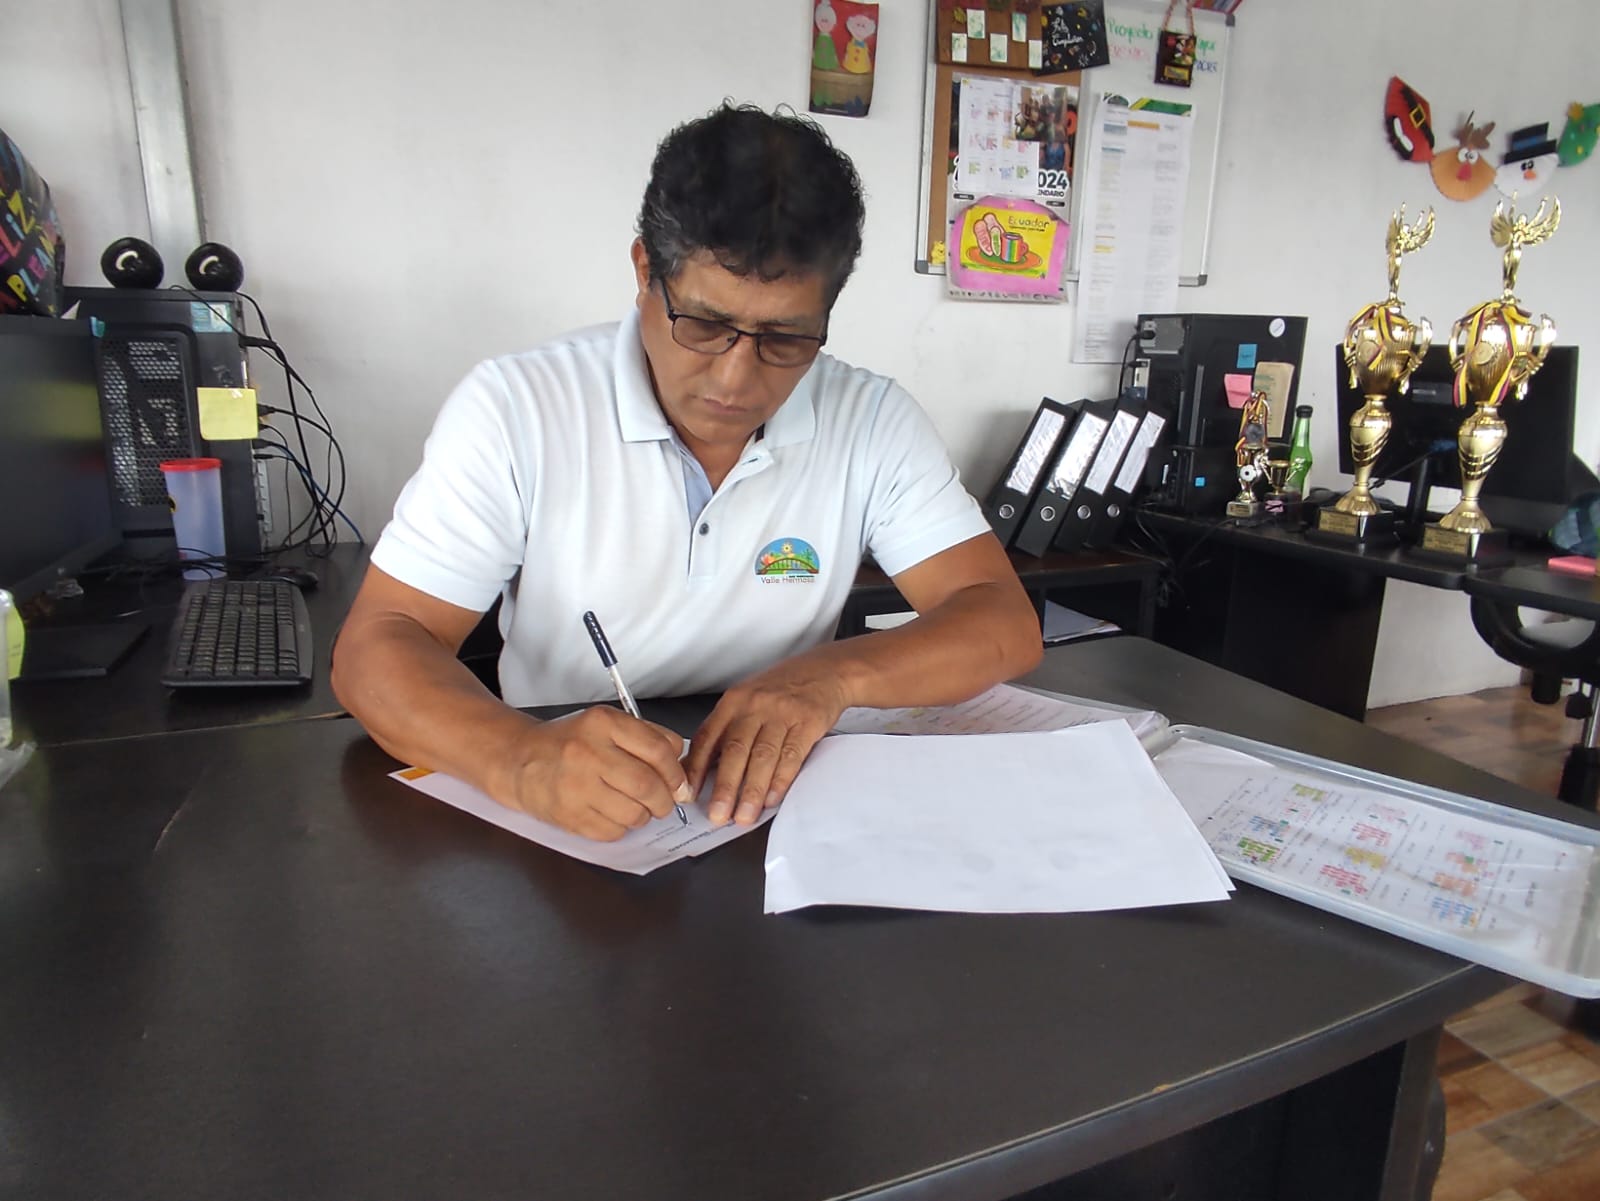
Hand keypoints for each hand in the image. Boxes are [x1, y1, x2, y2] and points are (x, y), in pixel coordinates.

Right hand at [502, 707, 691, 841]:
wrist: (519, 759)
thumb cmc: (568, 743)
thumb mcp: (605, 724)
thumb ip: (646, 736)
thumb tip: (680, 762)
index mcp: (603, 724)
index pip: (658, 750)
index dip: (677, 773)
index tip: (680, 784)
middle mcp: (588, 753)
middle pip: (648, 786)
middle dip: (665, 801)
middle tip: (664, 803)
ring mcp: (576, 786)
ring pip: (634, 814)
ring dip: (643, 816)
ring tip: (635, 807)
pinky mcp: (568, 815)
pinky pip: (612, 832)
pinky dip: (621, 827)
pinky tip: (611, 813)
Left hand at [684, 661, 848, 826]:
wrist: (824, 671)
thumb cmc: (781, 689)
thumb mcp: (747, 700)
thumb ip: (725, 730)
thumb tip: (701, 769)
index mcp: (733, 701)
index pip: (707, 737)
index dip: (696, 768)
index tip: (689, 794)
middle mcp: (754, 705)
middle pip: (735, 750)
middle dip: (725, 787)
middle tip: (717, 814)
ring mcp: (782, 713)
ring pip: (763, 757)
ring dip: (752, 790)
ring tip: (745, 815)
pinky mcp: (808, 722)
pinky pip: (791, 755)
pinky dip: (781, 780)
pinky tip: (772, 798)